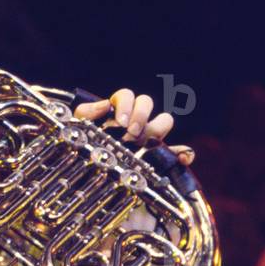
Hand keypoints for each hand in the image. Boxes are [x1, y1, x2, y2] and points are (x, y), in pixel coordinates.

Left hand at [74, 89, 194, 166]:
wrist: (90, 169)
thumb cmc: (87, 144)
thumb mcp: (80, 128)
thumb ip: (86, 112)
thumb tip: (105, 104)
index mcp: (118, 111)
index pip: (127, 95)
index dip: (126, 105)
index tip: (120, 122)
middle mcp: (135, 120)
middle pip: (147, 102)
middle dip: (140, 115)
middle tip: (130, 133)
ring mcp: (148, 136)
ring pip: (164, 120)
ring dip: (157, 128)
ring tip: (144, 143)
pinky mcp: (159, 156)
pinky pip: (179, 151)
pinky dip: (185, 153)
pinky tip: (182, 159)